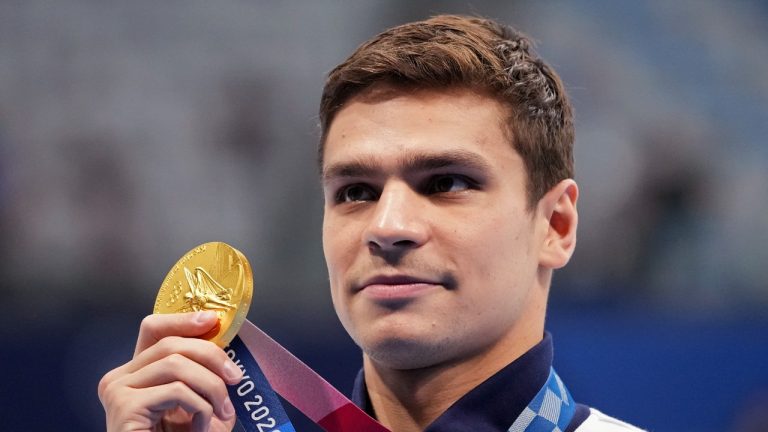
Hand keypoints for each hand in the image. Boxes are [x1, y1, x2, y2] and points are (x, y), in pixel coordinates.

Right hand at [98, 311, 242, 431]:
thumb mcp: (198, 401)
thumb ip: (204, 371)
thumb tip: (223, 337)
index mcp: (135, 373)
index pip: (154, 328)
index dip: (184, 319)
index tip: (214, 320)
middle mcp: (119, 378)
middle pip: (170, 343)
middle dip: (212, 356)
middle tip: (236, 379)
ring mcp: (116, 391)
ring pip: (176, 364)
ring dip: (210, 387)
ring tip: (222, 412)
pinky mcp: (123, 408)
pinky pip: (176, 391)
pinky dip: (200, 407)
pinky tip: (202, 427)